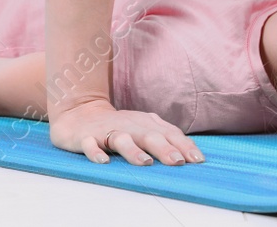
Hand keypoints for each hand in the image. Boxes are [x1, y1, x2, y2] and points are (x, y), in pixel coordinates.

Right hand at [49, 98, 203, 165]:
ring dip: (133, 151)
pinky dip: (95, 152)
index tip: (197, 160)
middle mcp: (128, 125)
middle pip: (148, 135)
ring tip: (145, 162)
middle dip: (164, 148)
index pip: (168, 133)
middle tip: (177, 162)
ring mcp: (106, 131)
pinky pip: (89, 145)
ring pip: (121, 139)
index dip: (183, 146)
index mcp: (145, 123)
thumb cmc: (119, 126)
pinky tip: (103, 161)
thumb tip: (193, 157)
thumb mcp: (144, 128)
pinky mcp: (85, 137)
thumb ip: (166, 139)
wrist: (79, 113)